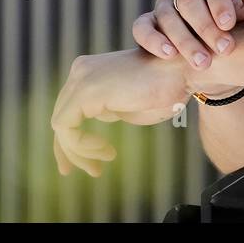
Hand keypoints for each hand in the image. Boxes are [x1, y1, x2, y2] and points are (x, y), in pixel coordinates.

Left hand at [51, 48, 190, 176]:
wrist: (182, 70)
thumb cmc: (163, 89)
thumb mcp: (125, 105)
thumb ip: (104, 112)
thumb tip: (84, 133)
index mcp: (89, 72)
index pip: (68, 109)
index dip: (70, 141)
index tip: (88, 164)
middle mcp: (80, 70)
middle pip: (61, 116)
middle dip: (70, 150)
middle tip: (94, 172)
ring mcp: (81, 78)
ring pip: (61, 124)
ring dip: (78, 152)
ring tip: (101, 165)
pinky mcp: (86, 90)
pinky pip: (66, 127)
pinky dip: (81, 146)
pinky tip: (105, 151)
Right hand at [133, 0, 243, 69]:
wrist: (226, 56)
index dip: (219, 1)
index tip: (229, 24)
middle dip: (205, 26)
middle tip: (224, 50)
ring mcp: (165, 6)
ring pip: (166, 15)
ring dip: (185, 40)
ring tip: (203, 62)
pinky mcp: (148, 25)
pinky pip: (141, 27)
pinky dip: (152, 39)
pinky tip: (169, 54)